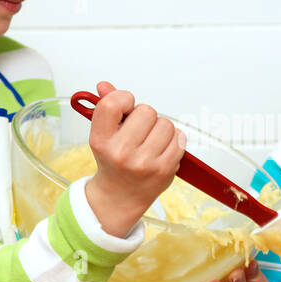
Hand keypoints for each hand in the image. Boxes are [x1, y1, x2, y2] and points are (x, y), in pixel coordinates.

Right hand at [83, 81, 185, 237]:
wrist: (120, 196)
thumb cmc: (113, 161)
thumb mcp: (103, 135)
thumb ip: (106, 108)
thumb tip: (104, 85)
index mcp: (101, 140)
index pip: (112, 104)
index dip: (123, 98)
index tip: (125, 107)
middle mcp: (121, 152)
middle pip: (146, 111)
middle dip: (145, 116)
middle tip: (139, 130)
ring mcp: (144, 163)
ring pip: (165, 124)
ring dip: (161, 128)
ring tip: (150, 141)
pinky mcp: (164, 170)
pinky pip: (179, 139)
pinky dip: (173, 140)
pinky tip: (161, 149)